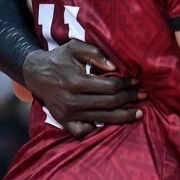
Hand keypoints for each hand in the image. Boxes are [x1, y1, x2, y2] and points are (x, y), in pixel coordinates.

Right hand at [21, 40, 141, 138]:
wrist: (35, 73)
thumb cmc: (60, 58)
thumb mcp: (76, 48)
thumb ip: (96, 54)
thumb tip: (115, 67)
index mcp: (76, 82)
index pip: (110, 87)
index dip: (127, 84)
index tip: (137, 81)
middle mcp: (72, 100)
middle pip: (109, 104)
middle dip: (129, 99)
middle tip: (143, 95)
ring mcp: (68, 114)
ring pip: (102, 119)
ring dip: (123, 116)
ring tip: (139, 113)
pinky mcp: (64, 121)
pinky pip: (83, 131)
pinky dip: (97, 129)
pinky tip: (110, 123)